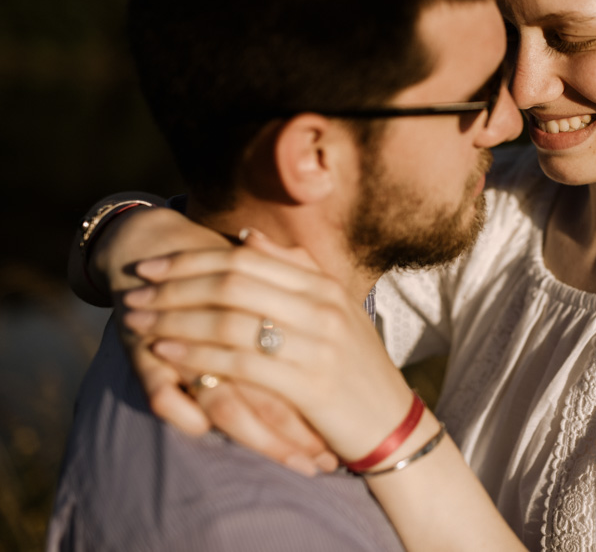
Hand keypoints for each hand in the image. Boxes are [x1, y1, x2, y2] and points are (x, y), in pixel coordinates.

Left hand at [123, 231, 414, 462]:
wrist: (393, 425)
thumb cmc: (355, 370)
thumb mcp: (335, 311)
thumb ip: (295, 272)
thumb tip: (248, 237)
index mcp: (324, 284)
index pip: (245, 259)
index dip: (191, 260)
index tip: (152, 267)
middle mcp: (322, 306)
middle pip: (232, 282)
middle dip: (174, 286)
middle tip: (134, 294)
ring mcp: (318, 343)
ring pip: (230, 319)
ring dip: (175, 318)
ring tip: (138, 322)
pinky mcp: (310, 384)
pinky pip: (240, 362)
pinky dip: (197, 355)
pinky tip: (167, 353)